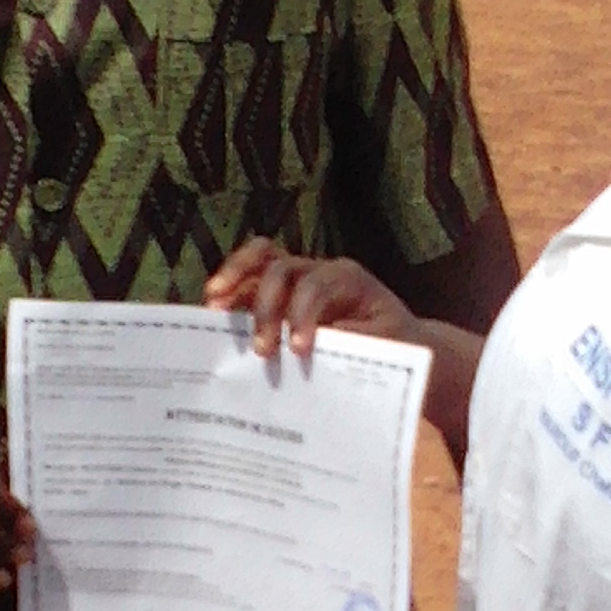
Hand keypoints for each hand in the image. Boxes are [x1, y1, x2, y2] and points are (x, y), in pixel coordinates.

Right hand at [204, 238, 422, 362]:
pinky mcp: (281, 290)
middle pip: (281, 268)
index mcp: (347, 278)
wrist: (398, 337)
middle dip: (266, 307)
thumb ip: (351, 343)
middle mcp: (318, 269)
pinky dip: (231, 290)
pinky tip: (213, 310)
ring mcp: (297, 275)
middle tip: (260, 349)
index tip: (297, 351)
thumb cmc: (394, 340)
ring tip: (212, 303)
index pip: (315, 285)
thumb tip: (314, 347)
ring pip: (261, 259)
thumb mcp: (384, 344)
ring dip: (234, 278)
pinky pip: (251, 279)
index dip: (302, 314)